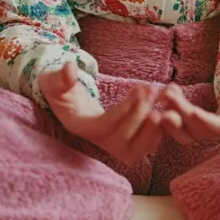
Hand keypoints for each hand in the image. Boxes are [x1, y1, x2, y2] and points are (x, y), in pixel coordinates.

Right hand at [40, 61, 165, 163]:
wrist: (70, 103)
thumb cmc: (61, 90)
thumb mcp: (54, 81)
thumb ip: (61, 77)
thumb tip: (69, 69)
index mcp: (80, 127)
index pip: (104, 126)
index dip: (123, 110)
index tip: (139, 89)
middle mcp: (97, 143)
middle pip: (123, 143)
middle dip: (140, 117)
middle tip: (152, 91)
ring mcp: (113, 146)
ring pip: (138, 150)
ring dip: (153, 128)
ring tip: (161, 99)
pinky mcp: (127, 143)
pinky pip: (146, 145)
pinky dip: (159, 130)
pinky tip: (164, 105)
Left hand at [158, 53, 219, 144]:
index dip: (206, 122)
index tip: (190, 112)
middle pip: (200, 131)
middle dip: (182, 114)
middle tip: (168, 95)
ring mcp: (215, 129)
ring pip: (188, 132)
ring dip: (173, 115)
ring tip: (166, 91)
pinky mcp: (206, 123)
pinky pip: (186, 123)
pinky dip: (174, 111)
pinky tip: (169, 91)